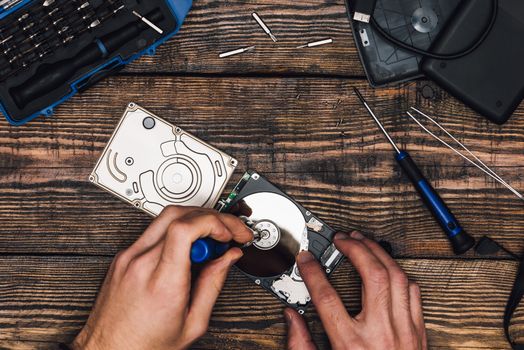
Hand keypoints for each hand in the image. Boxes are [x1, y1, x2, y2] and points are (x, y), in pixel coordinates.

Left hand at [72, 206, 252, 349]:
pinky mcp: (123, 256)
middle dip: (212, 218)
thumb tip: (228, 257)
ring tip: (212, 240)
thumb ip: (213, 285)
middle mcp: (141, 263)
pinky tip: (190, 246)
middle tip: (230, 233)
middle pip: (179, 215)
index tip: (227, 234)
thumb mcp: (192, 323)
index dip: (212, 223)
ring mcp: (128, 257)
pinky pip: (155, 231)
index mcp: (161, 282)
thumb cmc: (144, 345)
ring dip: (196, 220)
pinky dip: (178, 231)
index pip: (183, 229)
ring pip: (167, 217)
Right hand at [285, 231, 426, 349]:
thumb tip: (291, 319)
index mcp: (351, 345)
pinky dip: (400, 273)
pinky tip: (388, 266)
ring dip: (378, 253)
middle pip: (370, 275)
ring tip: (363, 242)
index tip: (307, 259)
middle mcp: (380, 334)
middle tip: (341, 239)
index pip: (327, 297)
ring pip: (396, 277)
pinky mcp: (418, 333)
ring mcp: (403, 331)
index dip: (313, 272)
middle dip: (355, 249)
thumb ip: (302, 345)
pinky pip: (413, 292)